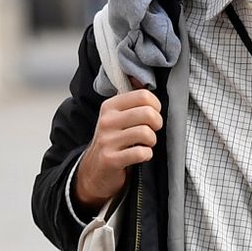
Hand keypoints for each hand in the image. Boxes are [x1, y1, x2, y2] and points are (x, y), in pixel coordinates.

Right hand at [74, 86, 162, 210]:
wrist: (94, 170)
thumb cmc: (113, 139)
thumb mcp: (117, 116)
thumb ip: (131, 100)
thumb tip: (142, 79)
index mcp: (110, 106)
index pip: (143, 95)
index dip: (156, 105)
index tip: (154, 113)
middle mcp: (107, 121)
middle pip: (147, 113)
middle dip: (157, 123)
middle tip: (153, 129)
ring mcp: (107, 140)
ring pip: (145, 133)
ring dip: (152, 140)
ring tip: (147, 143)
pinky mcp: (110, 159)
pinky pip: (140, 153)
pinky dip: (147, 154)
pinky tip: (142, 154)